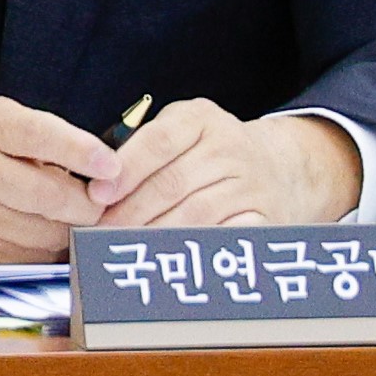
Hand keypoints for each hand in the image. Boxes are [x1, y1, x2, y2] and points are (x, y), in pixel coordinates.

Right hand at [0, 94, 121, 262]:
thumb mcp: (5, 124)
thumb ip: (52, 138)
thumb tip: (111, 175)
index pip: (38, 135)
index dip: (81, 152)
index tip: (111, 166)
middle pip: (52, 196)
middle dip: (88, 204)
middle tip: (99, 201)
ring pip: (49, 233)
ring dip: (70, 228)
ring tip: (66, 215)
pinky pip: (33, 257)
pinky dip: (48, 248)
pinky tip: (38, 231)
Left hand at [96, 100, 360, 229]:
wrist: (281, 167)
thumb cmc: (206, 154)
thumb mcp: (178, 133)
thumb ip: (139, 150)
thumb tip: (94, 188)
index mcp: (199, 118)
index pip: (158, 141)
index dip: (126, 170)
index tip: (98, 195)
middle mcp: (229, 146)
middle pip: (172, 183)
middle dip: (130, 212)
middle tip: (100, 233)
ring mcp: (250, 182)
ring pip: (194, 213)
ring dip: (154, 234)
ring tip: (124, 247)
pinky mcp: (264, 216)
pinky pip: (223, 235)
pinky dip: (192, 248)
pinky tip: (166, 258)